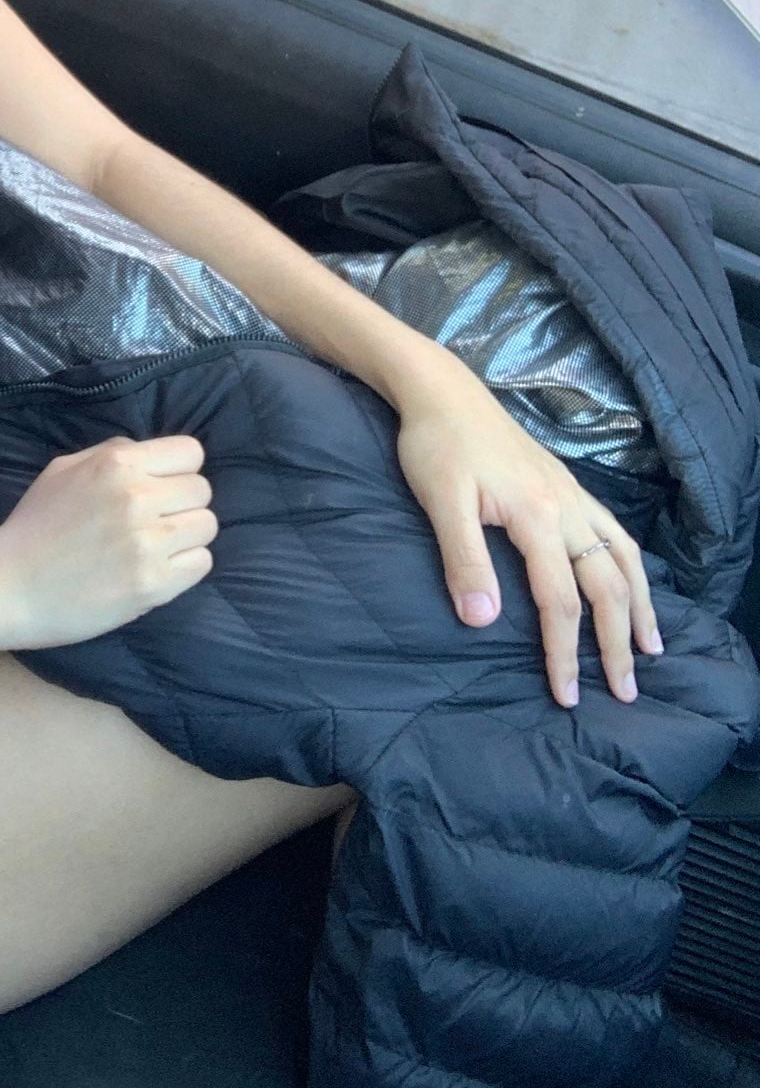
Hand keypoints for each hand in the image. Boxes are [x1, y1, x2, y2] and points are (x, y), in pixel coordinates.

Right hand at [0, 434, 216, 650]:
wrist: (6, 586)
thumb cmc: (34, 525)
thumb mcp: (64, 469)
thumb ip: (112, 454)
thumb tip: (153, 455)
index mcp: (117, 463)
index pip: (191, 452)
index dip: (179, 470)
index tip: (162, 487)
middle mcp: (137, 496)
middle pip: (202, 490)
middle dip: (183, 504)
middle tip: (155, 522)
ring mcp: (147, 542)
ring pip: (207, 527)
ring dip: (186, 537)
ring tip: (156, 547)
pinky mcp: (152, 584)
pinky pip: (201, 563)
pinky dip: (184, 567)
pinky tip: (156, 569)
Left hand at [394, 357, 662, 708]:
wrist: (443, 392)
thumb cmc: (435, 446)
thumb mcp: (440, 502)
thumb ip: (463, 560)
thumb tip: (482, 622)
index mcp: (538, 517)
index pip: (561, 602)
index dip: (565, 654)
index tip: (568, 696)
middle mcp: (568, 508)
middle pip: (606, 587)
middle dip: (617, 644)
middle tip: (625, 693)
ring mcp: (573, 495)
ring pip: (623, 558)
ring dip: (639, 606)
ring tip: (651, 648)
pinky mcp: (567, 485)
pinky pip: (615, 532)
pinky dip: (632, 565)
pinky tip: (631, 582)